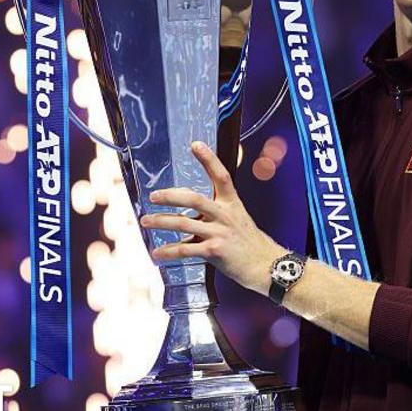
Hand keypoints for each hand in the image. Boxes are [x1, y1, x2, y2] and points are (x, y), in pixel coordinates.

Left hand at [139, 141, 285, 295]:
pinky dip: (168, 251)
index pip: (221, 176)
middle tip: (153, 196)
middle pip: (194, 199)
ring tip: (146, 221)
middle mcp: (225, 215)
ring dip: (161, 221)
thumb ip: (216, 212)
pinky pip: (185, 250)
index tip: (196, 145)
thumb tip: (189, 210)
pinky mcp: (214, 251)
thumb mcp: (237, 218)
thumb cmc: (249, 242)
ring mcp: (219, 233)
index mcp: (232, 204)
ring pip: (183, 224)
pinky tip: (157, 253)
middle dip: (170, 196)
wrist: (266, 265)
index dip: (209, 159)